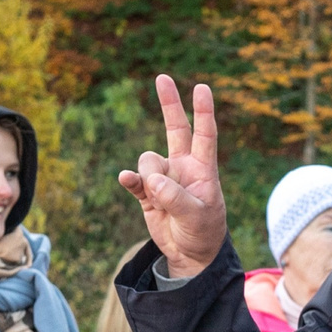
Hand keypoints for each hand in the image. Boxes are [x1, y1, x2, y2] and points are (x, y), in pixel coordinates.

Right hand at [115, 75, 228, 281]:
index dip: (203, 111)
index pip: (204, 135)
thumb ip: (176, 197)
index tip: (202, 88)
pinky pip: (134, 179)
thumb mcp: (197, 217)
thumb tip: (151, 179)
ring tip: (160, 200)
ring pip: (148, 161)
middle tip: (162, 77)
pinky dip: (130, 179)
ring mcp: (164, 178)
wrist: (190, 254)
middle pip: (175, 128)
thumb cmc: (203, 232)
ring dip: (150, 177)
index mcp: (203, 169)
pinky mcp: (146, 192)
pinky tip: (127, 180)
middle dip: (169, 103)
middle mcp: (183, 167)